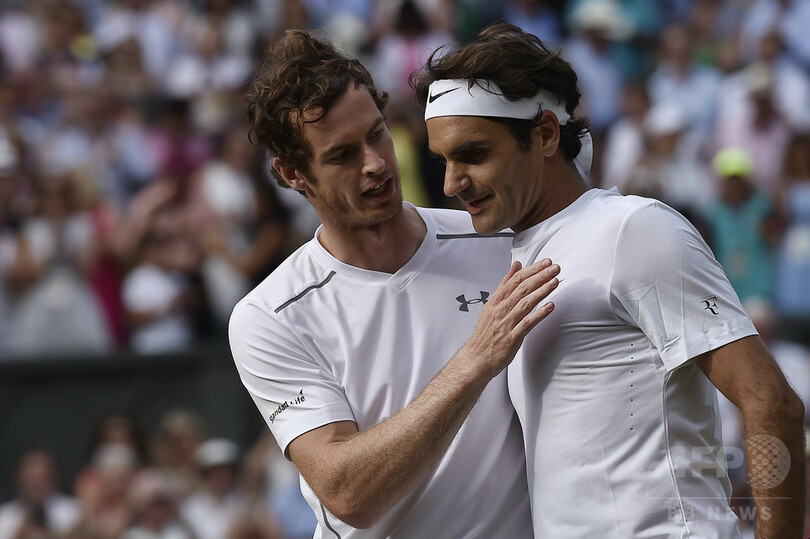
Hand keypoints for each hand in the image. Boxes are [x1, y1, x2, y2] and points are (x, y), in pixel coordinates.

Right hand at [463, 259, 558, 377]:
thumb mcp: (492, 304)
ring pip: (525, 303)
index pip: (515, 280)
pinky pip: (527, 323)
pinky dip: (539, 314)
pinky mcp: (511, 338)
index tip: (545, 263)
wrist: (476, 358)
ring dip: (542, 291)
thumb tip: (516, 266)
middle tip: (554, 268)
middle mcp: (500, 310)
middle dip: (540, 276)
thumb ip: (505, 285)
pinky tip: (550, 306)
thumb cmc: (485, 333)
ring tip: (555, 282)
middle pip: (522, 288)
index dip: (531, 270)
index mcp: (496, 301)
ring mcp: (505, 324)